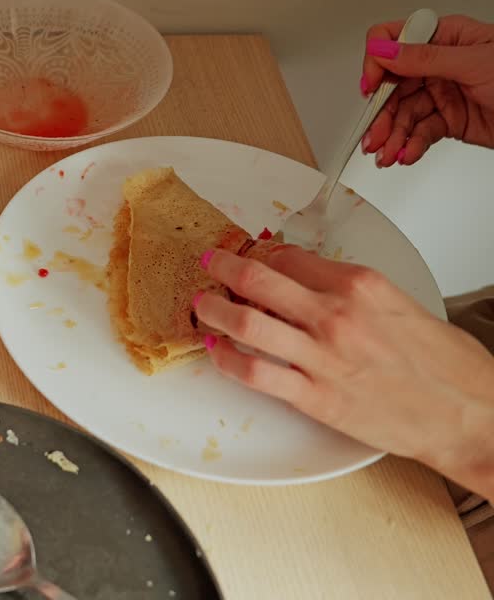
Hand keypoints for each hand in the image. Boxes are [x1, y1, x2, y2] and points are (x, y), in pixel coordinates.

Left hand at [196, 246, 493, 492]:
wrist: (468, 414)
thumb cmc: (445, 365)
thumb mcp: (400, 305)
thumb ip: (353, 292)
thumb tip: (315, 281)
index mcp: (360, 285)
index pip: (290, 257)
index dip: (263, 255)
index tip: (251, 257)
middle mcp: (336, 315)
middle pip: (258, 279)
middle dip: (225, 266)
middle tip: (211, 263)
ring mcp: (322, 356)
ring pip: (247, 322)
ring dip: (214, 309)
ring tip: (202, 304)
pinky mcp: (315, 397)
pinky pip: (254, 372)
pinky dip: (225, 358)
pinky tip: (216, 350)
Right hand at [360, 14, 493, 166]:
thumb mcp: (475, 62)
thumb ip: (425, 58)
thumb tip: (384, 50)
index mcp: (445, 38)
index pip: (394, 41)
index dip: (378, 63)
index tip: (371, 88)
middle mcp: (439, 64)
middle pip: (393, 86)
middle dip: (381, 114)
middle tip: (374, 136)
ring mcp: (443, 93)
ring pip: (403, 114)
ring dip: (392, 136)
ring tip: (388, 154)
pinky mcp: (450, 120)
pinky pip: (420, 132)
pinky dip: (410, 145)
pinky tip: (407, 154)